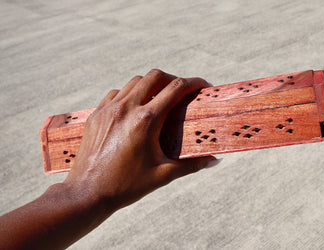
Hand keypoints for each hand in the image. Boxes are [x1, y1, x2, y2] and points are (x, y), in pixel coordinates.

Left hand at [64, 69, 216, 210]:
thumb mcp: (163, 175)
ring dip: (151, 84)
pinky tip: (135, 107)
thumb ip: (191, 165)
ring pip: (134, 82)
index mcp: (146, 120)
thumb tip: (214, 160)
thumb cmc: (126, 186)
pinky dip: (130, 94)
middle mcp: (126, 108)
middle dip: (172, 79)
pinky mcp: (96, 115)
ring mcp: (108, 109)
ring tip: (159, 97)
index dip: (194, 83)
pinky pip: (116, 93)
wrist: (88, 193)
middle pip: (155, 76)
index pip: (175, 88)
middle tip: (182, 90)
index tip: (204, 87)